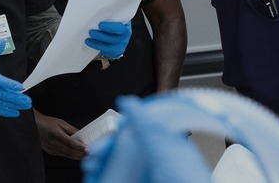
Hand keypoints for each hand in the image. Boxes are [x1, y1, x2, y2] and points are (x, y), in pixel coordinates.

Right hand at [0, 40, 30, 116]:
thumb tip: (2, 42)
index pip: (0, 81)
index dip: (11, 85)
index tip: (20, 87)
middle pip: (4, 95)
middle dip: (17, 99)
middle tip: (28, 101)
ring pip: (1, 104)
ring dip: (14, 106)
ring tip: (25, 107)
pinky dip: (5, 112)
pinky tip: (14, 113)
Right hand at [34, 109, 86, 159]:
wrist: (36, 125)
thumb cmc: (48, 123)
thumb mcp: (61, 123)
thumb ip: (72, 130)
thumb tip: (82, 135)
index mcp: (56, 133)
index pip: (70, 142)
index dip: (79, 146)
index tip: (87, 148)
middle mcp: (52, 142)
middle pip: (69, 151)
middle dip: (80, 153)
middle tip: (89, 154)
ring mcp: (51, 148)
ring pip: (66, 155)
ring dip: (77, 156)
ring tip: (85, 156)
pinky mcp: (50, 151)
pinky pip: (62, 155)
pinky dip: (70, 156)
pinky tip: (76, 155)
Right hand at [82, 96, 209, 182]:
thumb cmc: (187, 180)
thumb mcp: (162, 145)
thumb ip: (144, 123)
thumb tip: (129, 102)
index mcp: (165, 145)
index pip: (138, 131)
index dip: (121, 130)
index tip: (109, 132)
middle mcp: (155, 161)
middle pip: (123, 150)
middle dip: (105, 149)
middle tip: (96, 152)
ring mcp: (146, 176)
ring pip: (117, 167)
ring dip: (101, 164)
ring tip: (92, 167)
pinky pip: (116, 180)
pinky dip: (102, 178)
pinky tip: (95, 177)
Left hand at [85, 21, 131, 58]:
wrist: (116, 32)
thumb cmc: (114, 22)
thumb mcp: (114, 18)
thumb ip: (108, 17)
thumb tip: (95, 11)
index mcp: (125, 27)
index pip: (119, 28)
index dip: (110, 27)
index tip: (100, 25)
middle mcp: (124, 38)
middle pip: (113, 39)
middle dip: (100, 36)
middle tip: (90, 32)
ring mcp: (121, 46)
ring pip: (109, 47)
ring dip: (97, 44)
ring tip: (88, 40)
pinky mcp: (115, 52)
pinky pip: (106, 52)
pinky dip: (97, 48)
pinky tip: (91, 44)